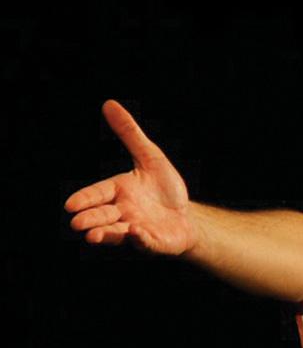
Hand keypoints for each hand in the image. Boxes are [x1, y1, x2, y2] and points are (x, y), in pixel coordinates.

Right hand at [65, 100, 197, 254]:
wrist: (187, 215)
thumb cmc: (164, 189)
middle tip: (77, 224)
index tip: (71, 205)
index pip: (98, 194)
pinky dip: (141, 240)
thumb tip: (109, 104)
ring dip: (107, 234)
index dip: (86, 199)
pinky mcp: (153, 243)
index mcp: (119, 191)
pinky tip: (137, 234)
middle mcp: (123, 212)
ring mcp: (136, 230)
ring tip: (92, 236)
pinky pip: (146, 243)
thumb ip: (130, 134)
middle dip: (91, 219)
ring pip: (117, 233)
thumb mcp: (150, 157)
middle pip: (103, 216)